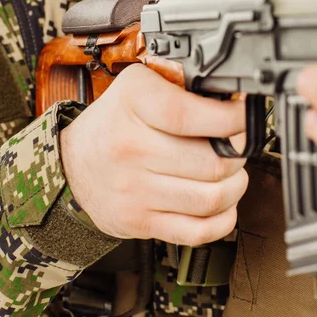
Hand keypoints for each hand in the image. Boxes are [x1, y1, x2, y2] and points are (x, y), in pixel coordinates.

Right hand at [60, 64, 247, 244]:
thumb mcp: (137, 85)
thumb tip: (231, 100)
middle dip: (239, 153)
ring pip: (211, 197)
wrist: (72, 164)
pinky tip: (222, 203)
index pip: (189, 115)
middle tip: (238, 146)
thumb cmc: (112, 123)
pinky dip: (223, 219)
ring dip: (236, 185)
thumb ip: (180, 86)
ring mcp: (134, 190)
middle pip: (211, 161)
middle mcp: (130, 147)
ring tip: (232, 173)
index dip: (230, 118)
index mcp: (132, 104)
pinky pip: (197, 231)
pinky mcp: (140, 222)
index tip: (244, 116)